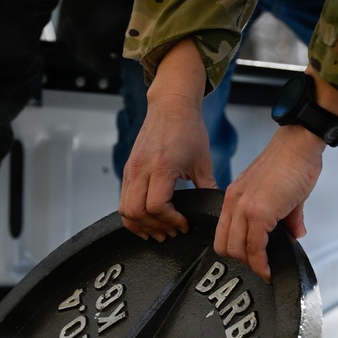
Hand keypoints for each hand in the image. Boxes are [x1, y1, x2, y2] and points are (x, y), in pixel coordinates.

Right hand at [119, 40, 214, 240]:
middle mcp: (141, 169)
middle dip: (155, 227)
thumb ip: (208, 188)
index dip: (171, 221)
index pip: (157, 207)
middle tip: (172, 232)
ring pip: (125, 210)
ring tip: (159, 231)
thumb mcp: (203, 161)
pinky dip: (132, 216)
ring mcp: (131, 170)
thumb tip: (215, 210)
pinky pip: (122, 201)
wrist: (171, 105)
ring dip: (141, 226)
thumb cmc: (188, 129)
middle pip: (136, 212)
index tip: (184, 224)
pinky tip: (147, 222)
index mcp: (162, 166)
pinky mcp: (128, 170)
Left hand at [214, 125, 326, 282]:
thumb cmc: (292, 161)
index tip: (249, 261)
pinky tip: (269, 268)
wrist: (299, 143)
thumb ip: (287, 217)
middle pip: (224, 246)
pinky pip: (255, 247)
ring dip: (252, 265)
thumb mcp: (283, 194)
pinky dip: (261, 263)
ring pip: (237, 250)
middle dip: (241, 262)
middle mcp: (234, 202)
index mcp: (234, 197)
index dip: (234, 252)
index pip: (222, 234)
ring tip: (266, 269)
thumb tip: (295, 233)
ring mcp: (244, 208)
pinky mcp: (260, 213)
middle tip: (258, 267)